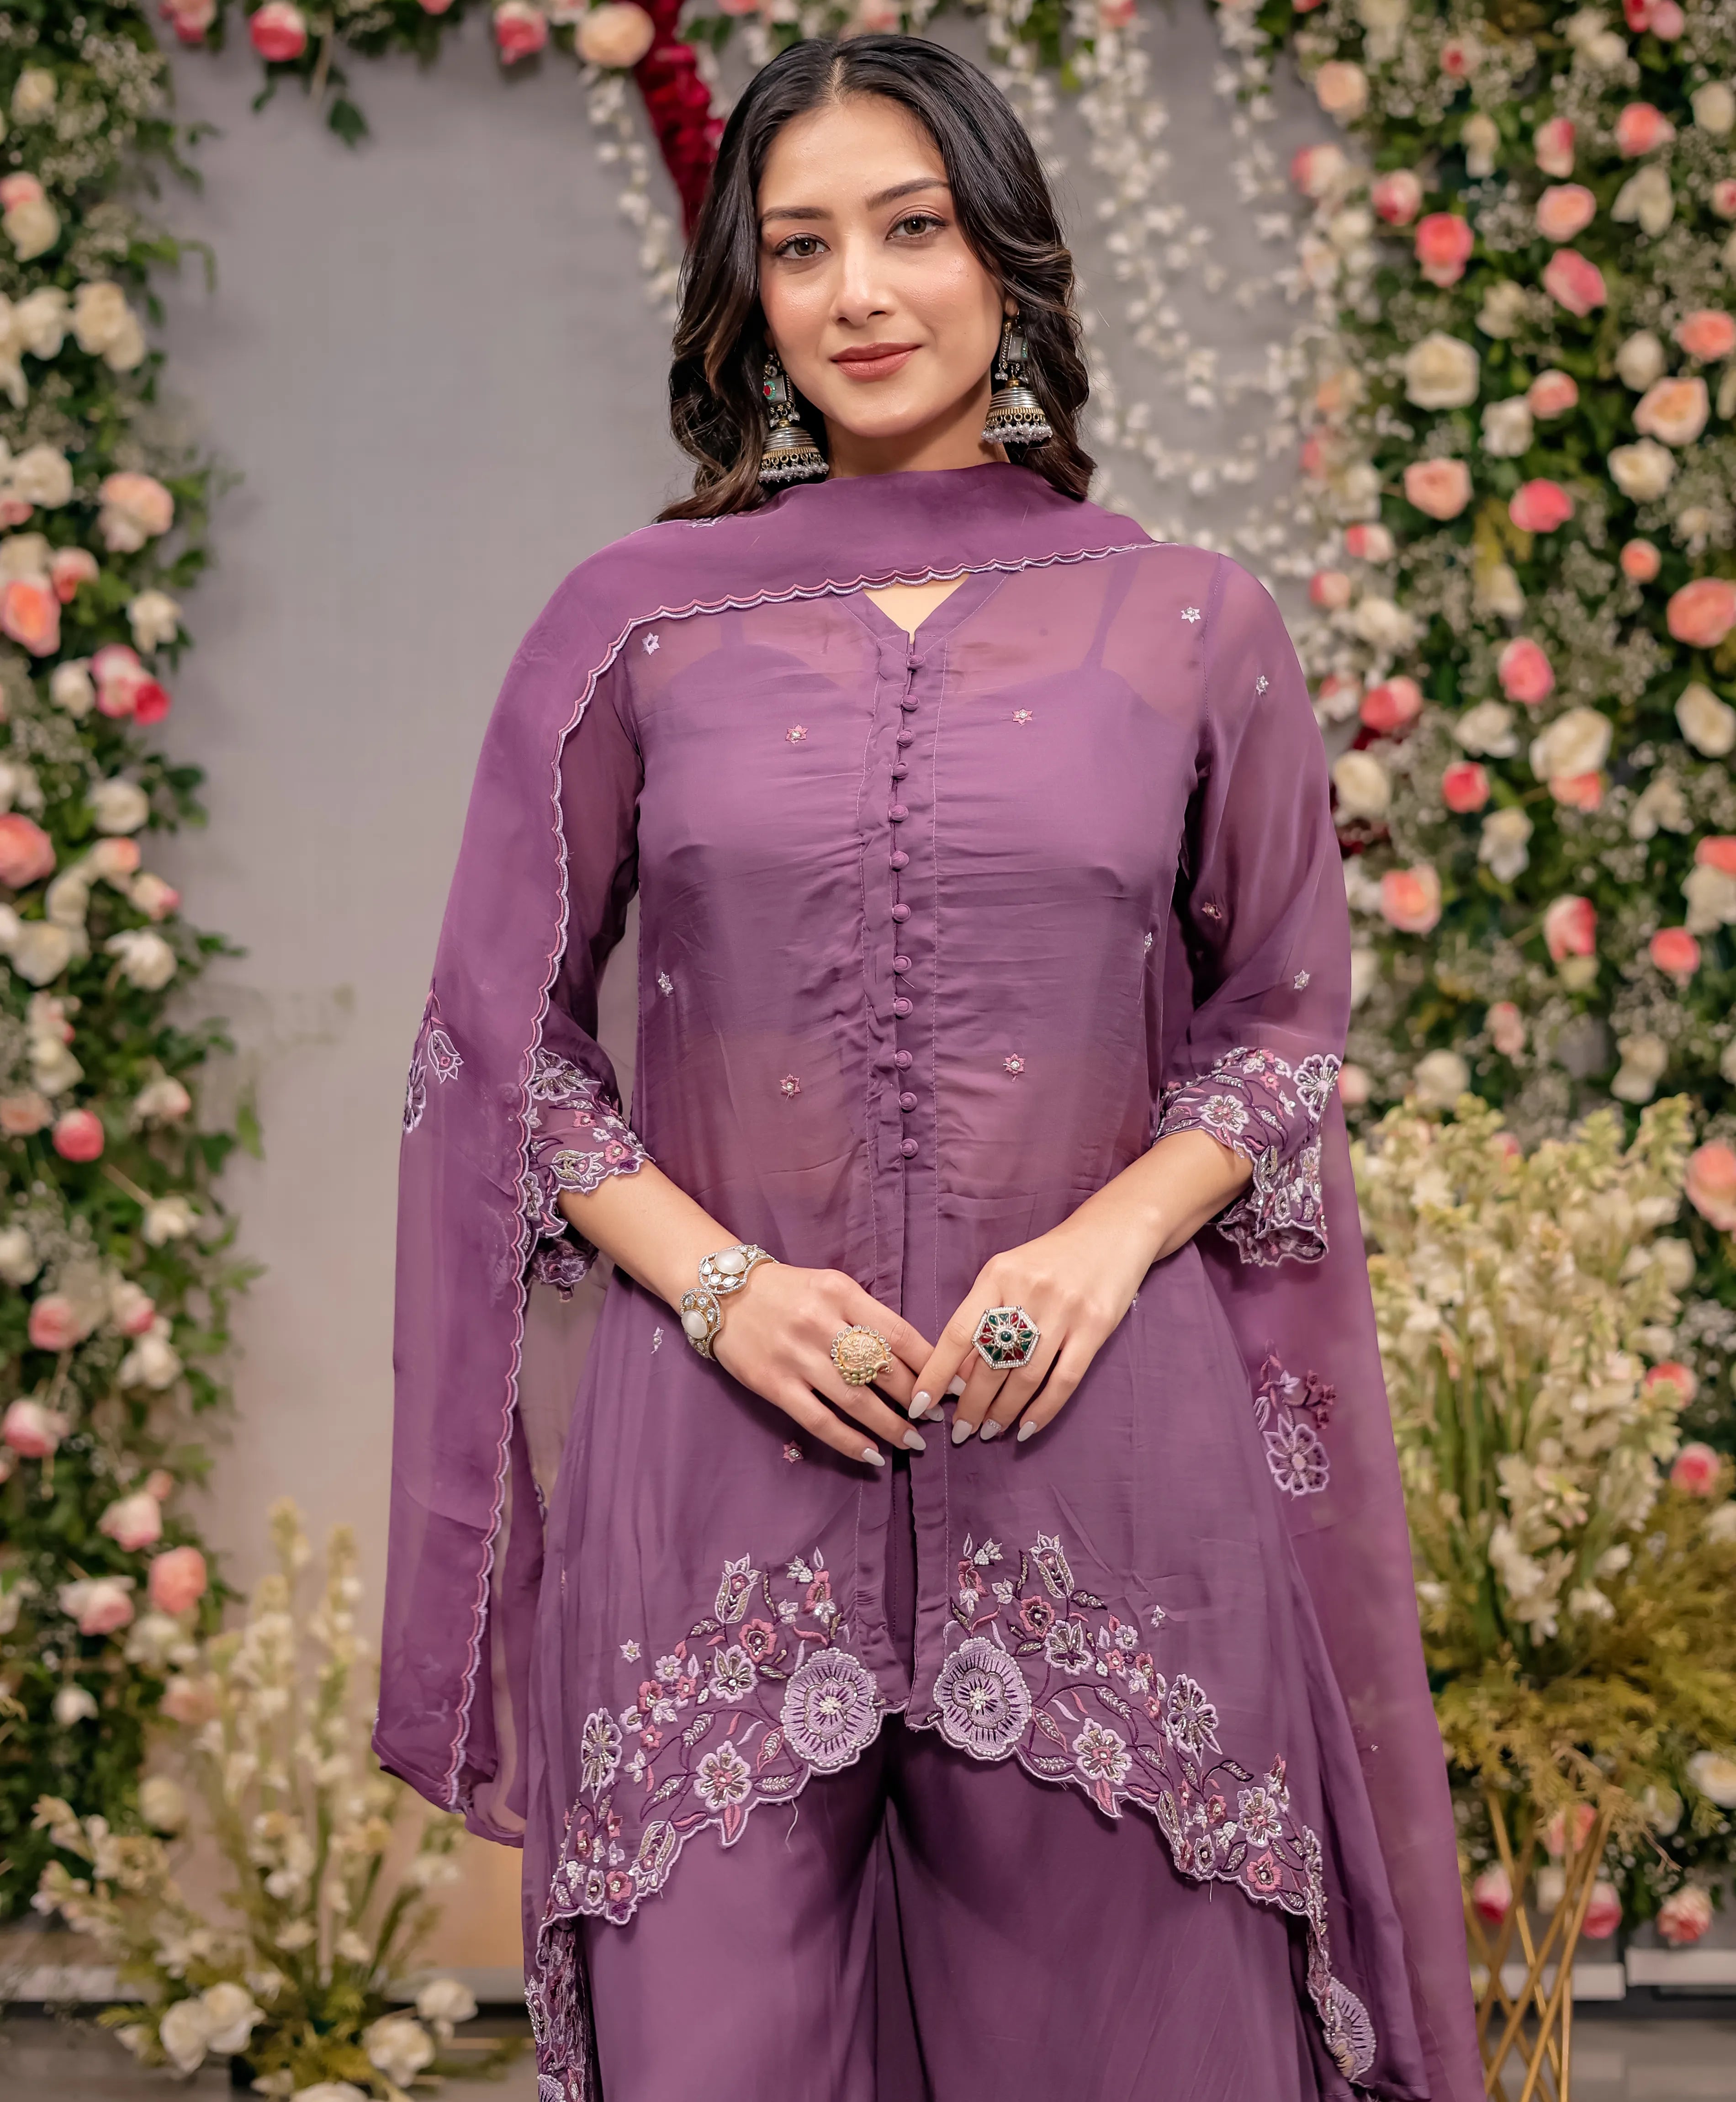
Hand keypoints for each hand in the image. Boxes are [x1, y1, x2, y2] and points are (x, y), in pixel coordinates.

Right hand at [708, 1261, 934, 1467]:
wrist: (722, 1291)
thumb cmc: (787, 1291)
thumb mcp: (831, 1287)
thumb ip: (867, 1316)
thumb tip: (915, 1358)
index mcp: (841, 1292)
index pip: (900, 1334)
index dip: (933, 1365)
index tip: (955, 1386)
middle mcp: (821, 1323)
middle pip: (883, 1369)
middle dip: (917, 1398)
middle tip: (936, 1417)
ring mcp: (796, 1356)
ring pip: (856, 1400)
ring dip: (891, 1426)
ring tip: (913, 1442)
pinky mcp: (773, 1384)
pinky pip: (820, 1420)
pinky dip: (850, 1441)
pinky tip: (873, 1455)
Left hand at [910, 1131, 1252, 1444]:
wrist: (1111, 1234)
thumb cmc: (1049, 1260)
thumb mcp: (1008, 1274)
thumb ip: (983, 1317)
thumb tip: (958, 1375)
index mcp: (997, 1276)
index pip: (957, 1334)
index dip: (936, 1374)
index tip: (919, 1405)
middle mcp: (1028, 1292)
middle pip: (991, 1363)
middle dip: (971, 1405)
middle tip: (960, 1432)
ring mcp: (1063, 1311)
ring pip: (1025, 1377)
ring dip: (1003, 1413)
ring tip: (989, 1432)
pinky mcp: (1095, 1327)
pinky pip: (1064, 1380)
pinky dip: (1043, 1410)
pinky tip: (1026, 1427)